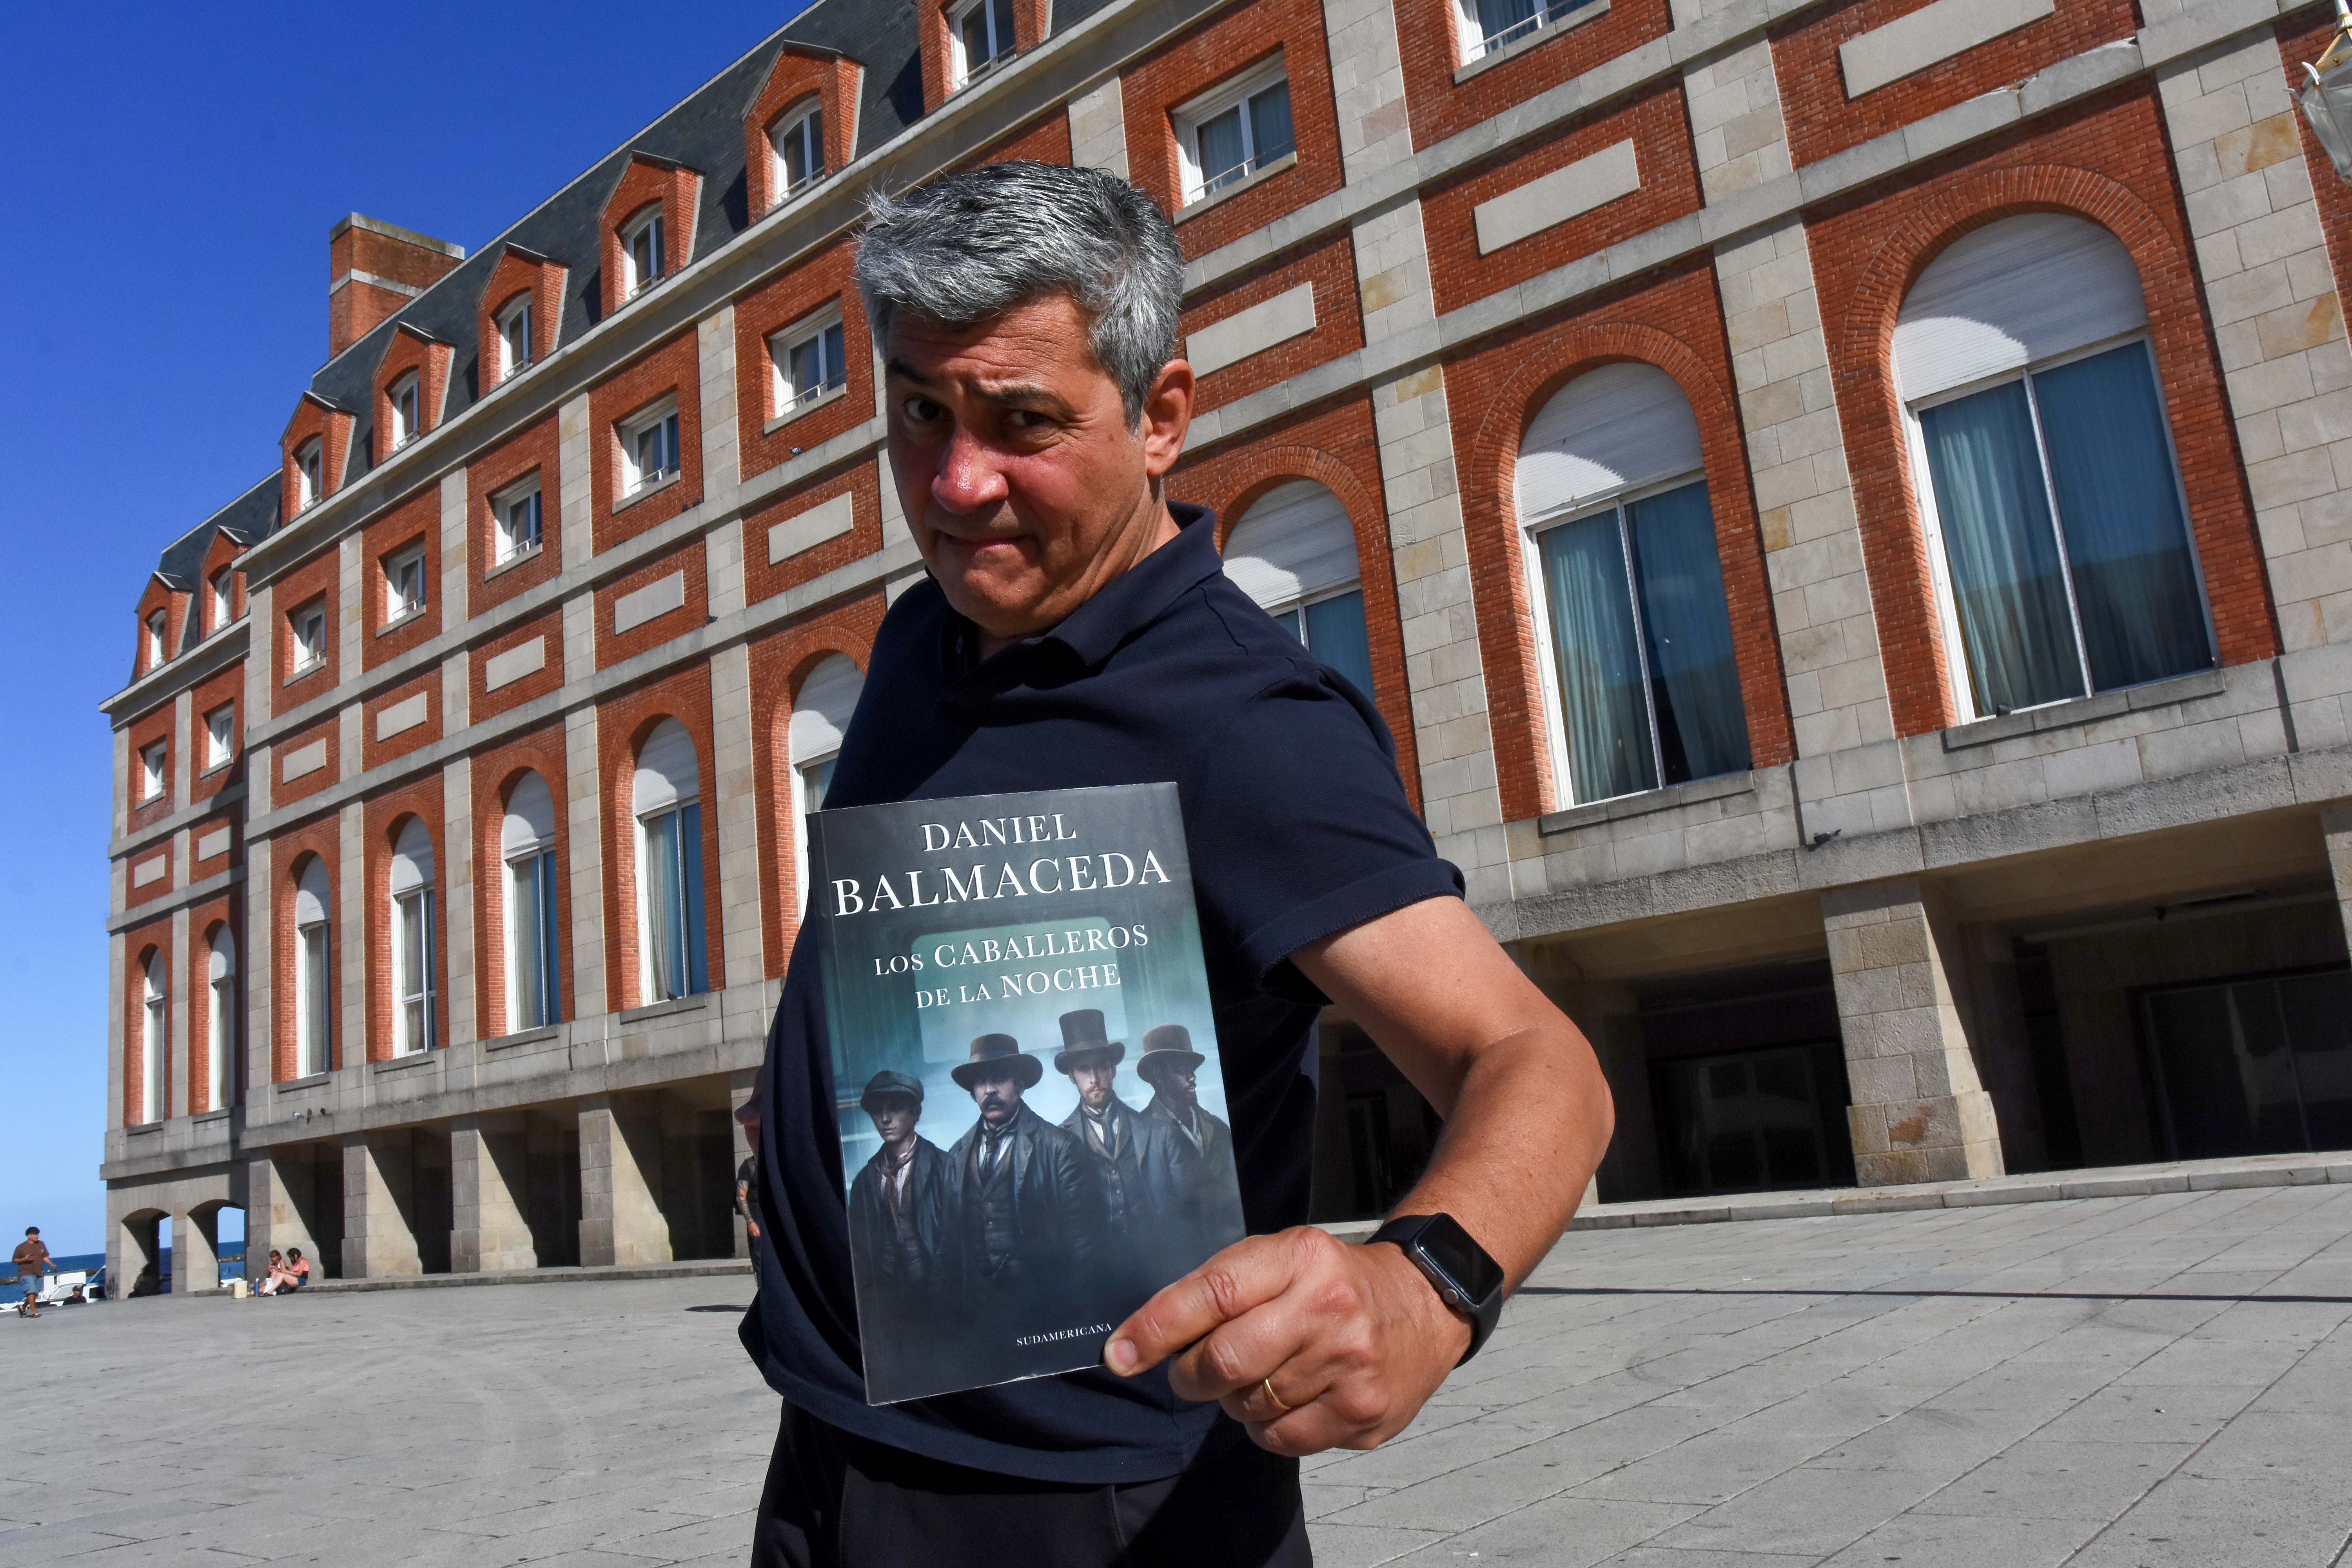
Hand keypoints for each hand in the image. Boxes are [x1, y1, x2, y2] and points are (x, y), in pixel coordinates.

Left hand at [1103, 1227, 1470, 1454]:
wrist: (1424, 1304)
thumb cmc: (1333, 1282)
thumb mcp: (1282, 1258)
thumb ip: (1220, 1289)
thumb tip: (1143, 1342)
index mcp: (1301, 1257)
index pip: (1213, 1293)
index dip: (1156, 1328)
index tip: (1118, 1354)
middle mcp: (1329, 1309)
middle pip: (1225, 1362)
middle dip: (1191, 1376)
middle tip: (1193, 1372)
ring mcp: (1351, 1367)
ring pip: (1249, 1407)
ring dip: (1236, 1399)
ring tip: (1265, 1372)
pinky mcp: (1364, 1414)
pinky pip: (1282, 1440)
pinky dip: (1269, 1427)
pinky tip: (1291, 1398)